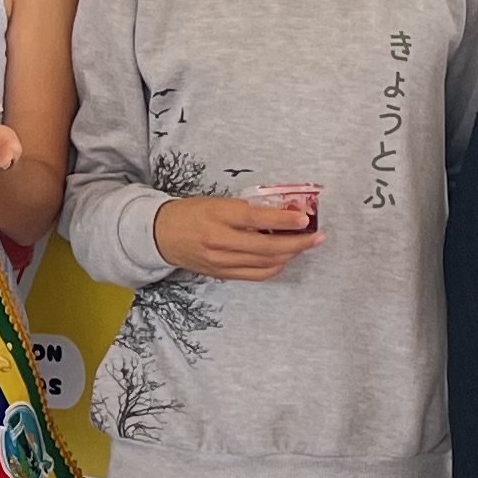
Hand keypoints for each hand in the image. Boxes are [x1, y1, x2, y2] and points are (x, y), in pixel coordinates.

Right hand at [154, 194, 321, 281]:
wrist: (161, 235)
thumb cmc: (191, 213)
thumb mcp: (217, 202)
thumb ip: (246, 210)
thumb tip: (281, 212)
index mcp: (218, 215)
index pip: (257, 219)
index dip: (284, 220)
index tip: (304, 218)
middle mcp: (220, 240)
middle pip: (267, 247)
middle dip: (297, 242)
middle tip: (317, 237)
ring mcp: (221, 261)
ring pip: (265, 263)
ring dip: (290, 255)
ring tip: (305, 245)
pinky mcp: (222, 274)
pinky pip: (256, 275)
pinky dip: (275, 268)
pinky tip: (284, 259)